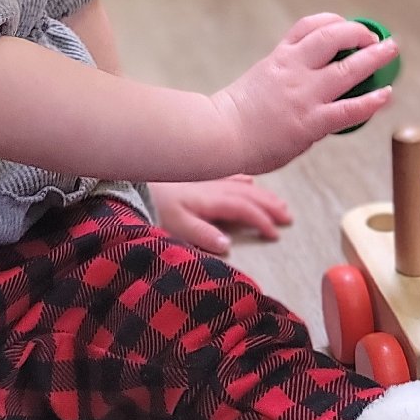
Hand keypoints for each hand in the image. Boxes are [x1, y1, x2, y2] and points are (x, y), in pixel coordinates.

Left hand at [148, 176, 292, 256]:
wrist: (131, 181)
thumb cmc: (150, 205)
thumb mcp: (173, 225)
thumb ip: (201, 234)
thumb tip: (228, 244)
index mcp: (210, 200)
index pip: (244, 210)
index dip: (262, 221)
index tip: (276, 235)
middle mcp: (212, 187)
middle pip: (248, 195)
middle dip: (270, 206)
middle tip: (288, 217)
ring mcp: (205, 179)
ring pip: (241, 185)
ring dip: (261, 193)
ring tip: (278, 202)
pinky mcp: (195, 176)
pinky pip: (227, 174)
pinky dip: (241, 178)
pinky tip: (249, 180)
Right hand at [213, 14, 397, 174]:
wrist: (218, 135)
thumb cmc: (231, 117)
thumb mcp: (257, 82)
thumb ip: (281, 78)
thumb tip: (301, 85)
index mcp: (278, 58)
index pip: (308, 27)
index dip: (332, 21)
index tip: (345, 25)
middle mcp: (294, 70)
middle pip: (333, 37)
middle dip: (358, 33)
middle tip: (376, 38)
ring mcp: (304, 95)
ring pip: (349, 69)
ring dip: (374, 57)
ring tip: (391, 51)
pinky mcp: (312, 122)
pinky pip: (350, 109)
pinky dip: (372, 100)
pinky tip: (387, 95)